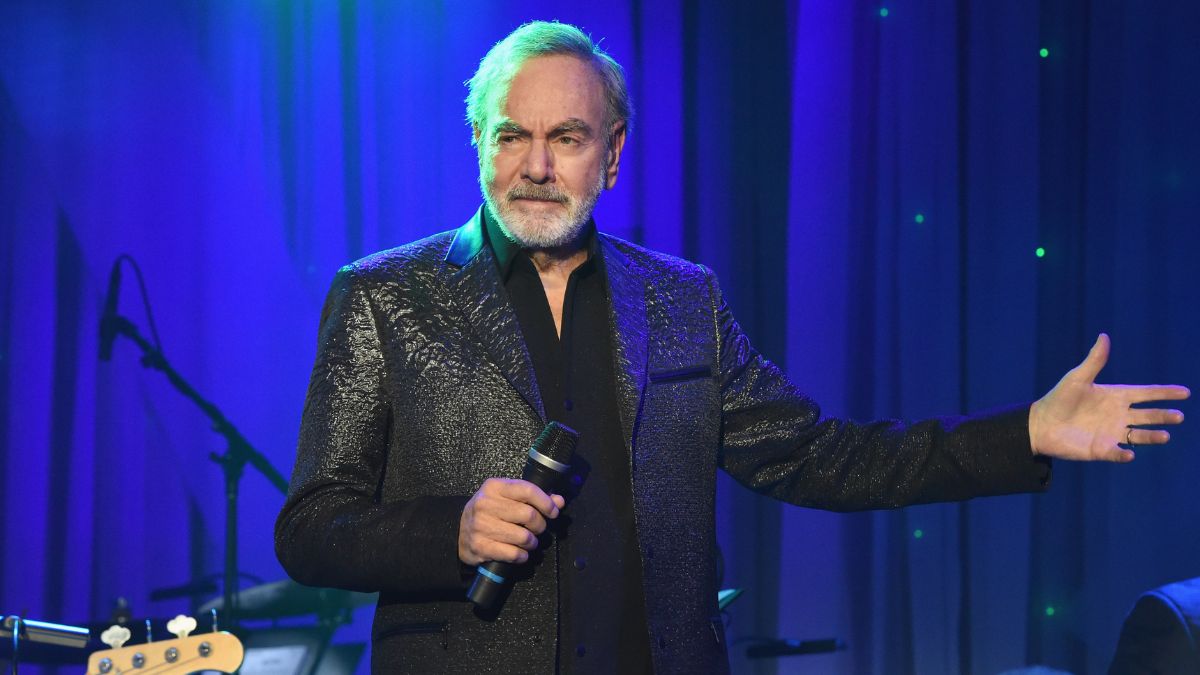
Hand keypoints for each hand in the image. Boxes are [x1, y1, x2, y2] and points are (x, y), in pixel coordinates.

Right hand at [458, 478, 565, 565]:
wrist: (459, 532)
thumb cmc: (489, 513)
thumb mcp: (507, 498)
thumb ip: (533, 498)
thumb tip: (559, 501)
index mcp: (494, 487)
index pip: (527, 490)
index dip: (546, 502)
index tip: (553, 512)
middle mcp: (485, 504)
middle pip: (528, 515)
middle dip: (540, 525)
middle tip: (538, 529)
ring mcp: (480, 526)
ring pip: (523, 536)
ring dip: (532, 542)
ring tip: (529, 541)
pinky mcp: (480, 546)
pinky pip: (513, 554)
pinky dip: (522, 556)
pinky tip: (520, 553)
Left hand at [1029, 334, 1188, 461]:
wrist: (1040, 424)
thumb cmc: (1059, 399)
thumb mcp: (1077, 378)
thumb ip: (1094, 361)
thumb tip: (1104, 336)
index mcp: (1115, 397)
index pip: (1145, 394)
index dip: (1164, 393)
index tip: (1185, 392)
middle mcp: (1118, 415)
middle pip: (1147, 416)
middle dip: (1163, 416)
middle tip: (1178, 416)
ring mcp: (1111, 433)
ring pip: (1138, 435)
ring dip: (1151, 436)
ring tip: (1165, 435)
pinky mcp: (1100, 449)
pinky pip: (1116, 453)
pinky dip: (1123, 453)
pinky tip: (1129, 453)